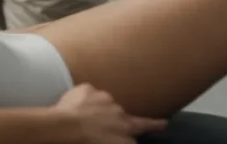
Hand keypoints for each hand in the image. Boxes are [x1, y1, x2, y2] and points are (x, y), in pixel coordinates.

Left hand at [52, 84, 166, 143]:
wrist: (64, 128)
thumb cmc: (86, 143)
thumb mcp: (115, 143)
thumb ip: (124, 138)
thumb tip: (127, 138)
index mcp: (126, 126)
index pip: (144, 126)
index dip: (154, 125)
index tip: (163, 123)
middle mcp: (119, 111)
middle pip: (121, 116)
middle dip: (114, 121)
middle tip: (101, 128)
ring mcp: (104, 98)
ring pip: (103, 104)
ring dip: (96, 111)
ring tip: (81, 122)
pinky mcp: (87, 89)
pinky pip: (87, 94)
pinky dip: (82, 100)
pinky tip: (74, 109)